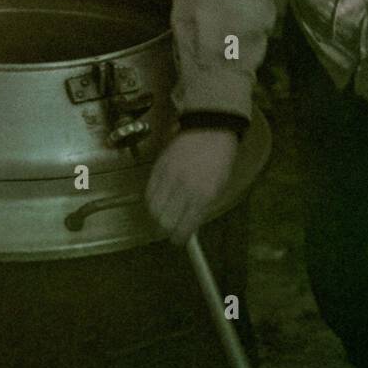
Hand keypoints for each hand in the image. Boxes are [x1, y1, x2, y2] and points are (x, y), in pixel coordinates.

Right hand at [146, 130, 237, 245]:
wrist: (210, 129)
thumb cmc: (219, 159)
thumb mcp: (218, 187)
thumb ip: (202, 207)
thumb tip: (188, 226)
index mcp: (203, 195)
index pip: (184, 227)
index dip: (180, 238)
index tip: (179, 239)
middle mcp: (184, 188)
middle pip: (164, 221)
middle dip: (167, 228)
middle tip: (172, 227)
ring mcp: (169, 176)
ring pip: (153, 209)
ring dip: (158, 215)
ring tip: (165, 213)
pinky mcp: (158, 167)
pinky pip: (148, 192)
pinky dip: (152, 201)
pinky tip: (160, 199)